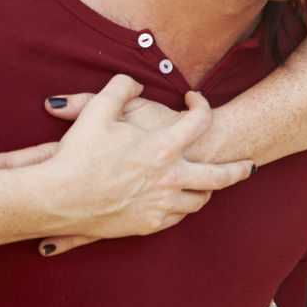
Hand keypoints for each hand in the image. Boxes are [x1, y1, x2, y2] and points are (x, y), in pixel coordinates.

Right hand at [0, 76, 252, 254]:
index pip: (200, 121)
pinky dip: (184, 208)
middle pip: (221, 176)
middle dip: (239, 169)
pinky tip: (183, 202)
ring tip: (213, 185)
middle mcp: (171, 177)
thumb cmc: (77, 154)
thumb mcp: (98, 111)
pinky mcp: (149, 223)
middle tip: (250, 165)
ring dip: (209, 190)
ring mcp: (162, 203)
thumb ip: (120, 89)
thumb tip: (136, 83)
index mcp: (163, 147)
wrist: (56, 197)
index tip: (197, 100)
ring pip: (200, 199)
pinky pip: (178, 217)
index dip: (202, 105)